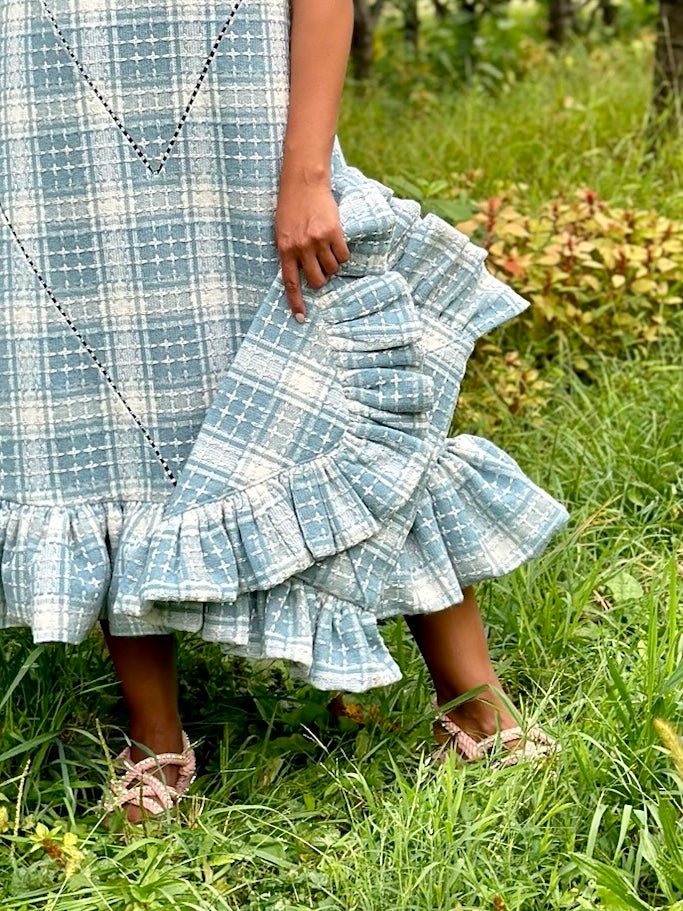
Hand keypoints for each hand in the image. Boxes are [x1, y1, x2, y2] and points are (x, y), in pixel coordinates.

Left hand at [274, 175, 349, 322]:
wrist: (303, 181)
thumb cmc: (291, 207)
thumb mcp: (282, 231)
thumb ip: (289, 252)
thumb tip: (301, 276)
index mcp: (285, 249)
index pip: (291, 283)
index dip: (296, 303)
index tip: (301, 318)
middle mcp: (300, 248)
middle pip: (317, 281)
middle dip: (322, 279)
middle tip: (321, 267)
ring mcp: (317, 241)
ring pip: (332, 269)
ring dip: (332, 265)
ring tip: (327, 249)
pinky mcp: (333, 233)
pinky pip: (343, 256)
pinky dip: (343, 254)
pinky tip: (337, 243)